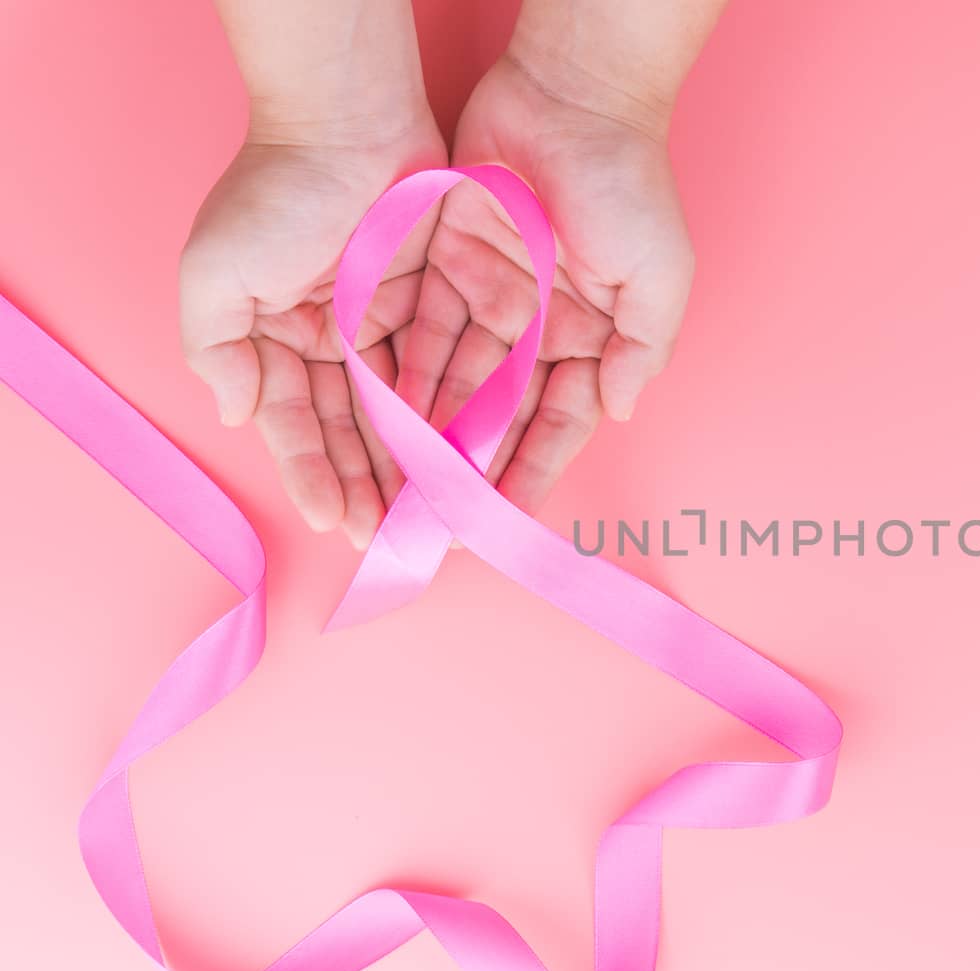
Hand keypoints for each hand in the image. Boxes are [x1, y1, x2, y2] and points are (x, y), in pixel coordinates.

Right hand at [179, 122, 445, 546]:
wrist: (347, 122)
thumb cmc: (275, 195)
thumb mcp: (216, 273)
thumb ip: (217, 350)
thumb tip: (234, 414)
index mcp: (274, 339)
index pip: (297, 425)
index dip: (315, 475)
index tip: (338, 522)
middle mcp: (329, 341)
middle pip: (352, 430)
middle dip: (370, 486)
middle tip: (395, 539)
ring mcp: (382, 325)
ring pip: (399, 411)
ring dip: (412, 464)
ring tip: (433, 515)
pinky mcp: (433, 304)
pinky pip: (443, 371)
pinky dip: (449, 414)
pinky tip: (463, 458)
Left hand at [389, 52, 694, 517]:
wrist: (574, 94)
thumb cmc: (629, 183)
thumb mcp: (659, 275)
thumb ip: (641, 349)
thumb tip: (619, 411)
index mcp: (593, 335)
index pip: (558, 421)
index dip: (532, 471)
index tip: (503, 520)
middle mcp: (540, 327)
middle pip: (501, 413)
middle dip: (473, 467)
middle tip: (440, 521)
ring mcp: (492, 296)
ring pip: (456, 382)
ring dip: (431, 432)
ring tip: (403, 483)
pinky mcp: (447, 263)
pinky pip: (421, 330)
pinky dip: (404, 374)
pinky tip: (384, 419)